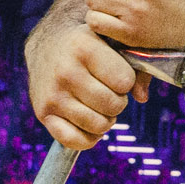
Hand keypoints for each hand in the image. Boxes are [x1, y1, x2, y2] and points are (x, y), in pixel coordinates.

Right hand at [28, 20, 141, 151]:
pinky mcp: (43, 113)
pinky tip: (87, 123)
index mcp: (84, 48)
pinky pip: (75, 141)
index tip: (115, 74)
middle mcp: (65, 72)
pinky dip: (87, 138)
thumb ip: (136, 66)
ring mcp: (52, 94)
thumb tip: (142, 97)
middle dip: (117, 102)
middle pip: (113, 106)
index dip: (126, 81)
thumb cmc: (88, 46)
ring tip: (96, 104)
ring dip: (104, 119)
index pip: (125, 82)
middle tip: (106, 91)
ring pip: (99, 125)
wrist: (47, 45)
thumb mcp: (111, 42)